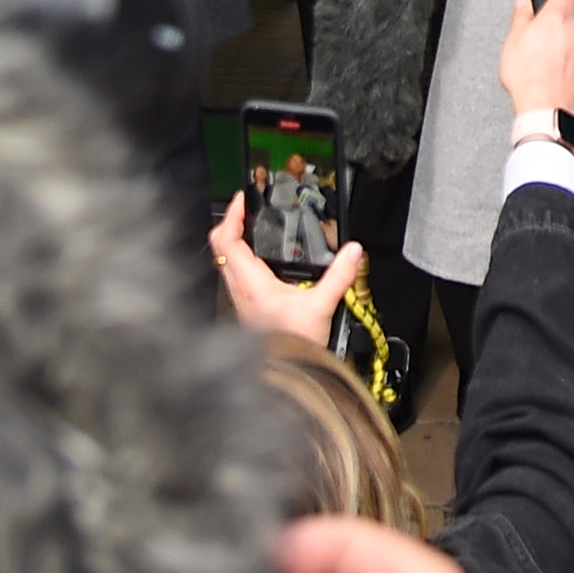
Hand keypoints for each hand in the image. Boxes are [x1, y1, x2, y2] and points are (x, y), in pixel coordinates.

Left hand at [209, 192, 366, 343]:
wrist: (289, 373)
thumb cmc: (295, 344)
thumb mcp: (321, 306)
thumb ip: (339, 276)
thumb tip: (353, 251)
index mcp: (251, 283)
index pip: (227, 240)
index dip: (231, 215)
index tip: (242, 199)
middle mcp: (240, 289)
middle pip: (220, 247)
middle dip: (231, 223)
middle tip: (246, 208)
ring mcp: (241, 299)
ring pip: (226, 261)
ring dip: (234, 240)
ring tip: (252, 227)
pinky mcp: (247, 307)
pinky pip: (235, 275)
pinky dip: (241, 258)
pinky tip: (261, 259)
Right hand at [497, 0, 573, 119]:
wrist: (544, 108)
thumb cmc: (529, 77)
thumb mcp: (513, 40)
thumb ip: (521, 16)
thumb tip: (523, 4)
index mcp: (558, 18)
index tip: (545, 3)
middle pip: (566, 19)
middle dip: (553, 26)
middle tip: (534, 38)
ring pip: (570, 41)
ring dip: (558, 46)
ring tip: (538, 60)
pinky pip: (573, 60)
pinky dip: (563, 63)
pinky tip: (547, 73)